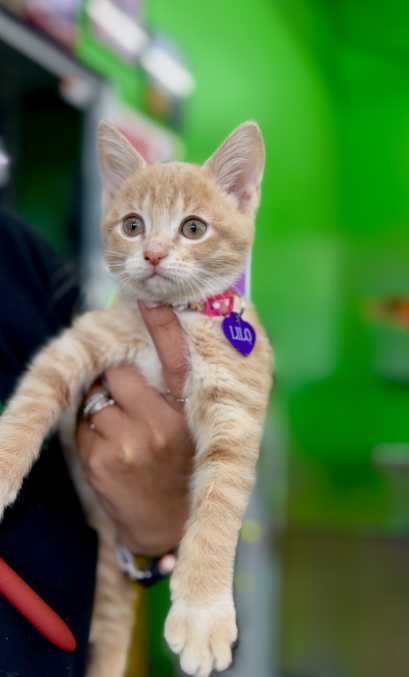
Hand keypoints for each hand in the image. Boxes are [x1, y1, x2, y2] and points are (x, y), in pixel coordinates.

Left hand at [76, 302, 193, 556]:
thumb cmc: (179, 468)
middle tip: (125, 398)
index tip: (151, 300)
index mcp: (188, 415)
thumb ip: (175, 395)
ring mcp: (128, 444)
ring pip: (97, 399)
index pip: (175, 360)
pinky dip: (90, 433)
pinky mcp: (100, 461)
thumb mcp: (192, 430)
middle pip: (119, 374)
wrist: (165, 525)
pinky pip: (82, 426)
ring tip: (121, 432)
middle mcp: (161, 426)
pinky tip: (110, 452)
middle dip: (116, 380)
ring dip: (101, 408)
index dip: (163, 326)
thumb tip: (146, 359)